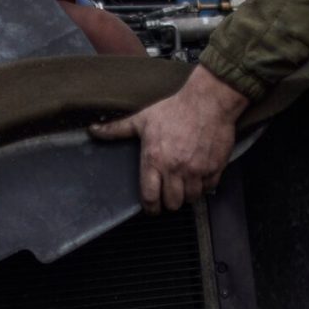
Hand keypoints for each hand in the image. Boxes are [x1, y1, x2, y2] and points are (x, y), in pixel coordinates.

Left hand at [89, 65, 248, 212]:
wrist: (208, 100)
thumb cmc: (175, 108)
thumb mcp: (142, 119)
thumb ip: (117, 129)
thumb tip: (94, 130)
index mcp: (155, 159)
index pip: (149, 197)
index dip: (150, 207)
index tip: (152, 207)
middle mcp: (175, 168)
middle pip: (171, 203)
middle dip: (168, 202)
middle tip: (168, 194)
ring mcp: (196, 170)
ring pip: (190, 199)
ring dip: (186, 195)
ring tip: (183, 185)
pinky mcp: (214, 168)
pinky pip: (208, 188)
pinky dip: (204, 186)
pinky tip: (199, 177)